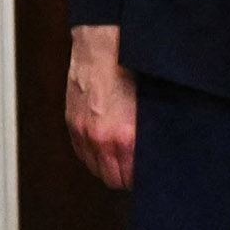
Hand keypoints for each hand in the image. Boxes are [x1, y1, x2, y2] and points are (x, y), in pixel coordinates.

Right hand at [65, 23, 139, 190]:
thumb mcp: (149, 108)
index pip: (131, 179)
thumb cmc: (131, 72)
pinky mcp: (71, 122)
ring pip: (94, 169)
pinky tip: (102, 147)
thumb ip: (148, 137)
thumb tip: (157, 156)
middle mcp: (100, 139)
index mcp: (125, 137)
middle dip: (124, 178)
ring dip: (106, 168)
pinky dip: (91, 155)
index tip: (148, 177)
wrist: (102, 48)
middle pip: (112, 179)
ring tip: (119, 160)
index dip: (141, 181)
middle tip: (136, 171)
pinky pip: (80, 153)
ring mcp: (83, 131)